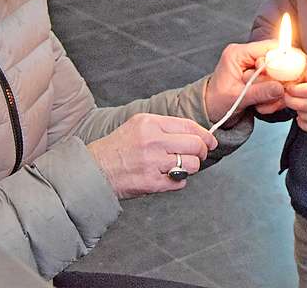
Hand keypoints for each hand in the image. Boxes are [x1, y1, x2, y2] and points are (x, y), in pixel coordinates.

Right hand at [86, 113, 216, 198]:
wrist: (96, 170)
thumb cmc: (118, 147)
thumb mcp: (138, 124)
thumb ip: (165, 126)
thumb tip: (194, 132)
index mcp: (150, 123)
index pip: (189, 126)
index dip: (205, 134)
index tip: (211, 140)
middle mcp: (153, 141)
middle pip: (195, 145)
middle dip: (202, 151)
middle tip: (199, 155)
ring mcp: (153, 163)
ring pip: (191, 165)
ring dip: (190, 167)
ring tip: (178, 166)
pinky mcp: (152, 183)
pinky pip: (180, 182)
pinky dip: (178, 180)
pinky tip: (167, 176)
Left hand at [203, 41, 285, 124]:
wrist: (210, 111)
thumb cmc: (216, 102)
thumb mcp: (237, 98)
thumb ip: (259, 92)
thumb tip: (280, 88)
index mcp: (238, 53)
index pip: (269, 47)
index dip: (284, 58)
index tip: (295, 72)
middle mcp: (247, 56)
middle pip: (277, 61)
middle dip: (278, 81)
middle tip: (277, 95)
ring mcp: (254, 66)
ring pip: (278, 75)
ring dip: (275, 92)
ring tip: (262, 105)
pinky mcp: (259, 77)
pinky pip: (275, 83)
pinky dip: (273, 96)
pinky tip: (263, 105)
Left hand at [284, 73, 306, 132]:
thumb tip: (298, 73)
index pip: (302, 90)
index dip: (291, 88)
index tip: (288, 86)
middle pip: (299, 104)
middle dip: (288, 99)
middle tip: (287, 95)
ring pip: (302, 115)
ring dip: (296, 109)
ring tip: (298, 104)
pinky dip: (301, 121)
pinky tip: (302, 115)